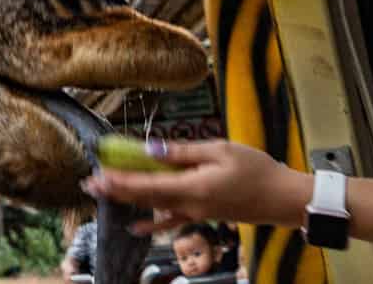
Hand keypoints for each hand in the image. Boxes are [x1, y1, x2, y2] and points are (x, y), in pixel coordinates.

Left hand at [82, 140, 313, 234]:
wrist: (284, 198)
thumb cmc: (256, 169)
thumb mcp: (219, 149)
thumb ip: (182, 150)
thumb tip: (150, 147)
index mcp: (192, 187)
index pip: (147, 184)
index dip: (120, 179)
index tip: (98, 173)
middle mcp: (190, 204)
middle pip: (144, 197)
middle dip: (115, 190)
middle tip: (88, 184)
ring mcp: (196, 213)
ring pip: (154, 208)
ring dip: (127, 200)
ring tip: (103, 194)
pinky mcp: (203, 215)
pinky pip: (171, 221)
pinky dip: (152, 224)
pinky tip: (136, 226)